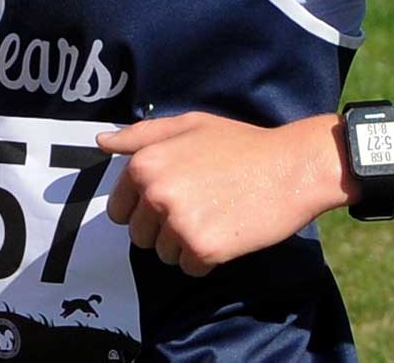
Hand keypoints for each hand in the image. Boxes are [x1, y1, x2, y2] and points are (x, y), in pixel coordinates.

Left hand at [100, 112, 336, 275]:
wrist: (291, 167)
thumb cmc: (241, 144)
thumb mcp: (188, 126)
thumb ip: (141, 136)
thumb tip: (102, 142)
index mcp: (145, 164)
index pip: (119, 210)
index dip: (145, 209)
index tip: (174, 200)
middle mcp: (155, 194)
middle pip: (140, 236)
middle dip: (163, 229)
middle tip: (201, 207)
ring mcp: (177, 223)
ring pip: (164, 254)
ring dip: (186, 244)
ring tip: (217, 216)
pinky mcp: (202, 248)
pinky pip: (190, 268)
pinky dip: (207, 258)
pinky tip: (228, 232)